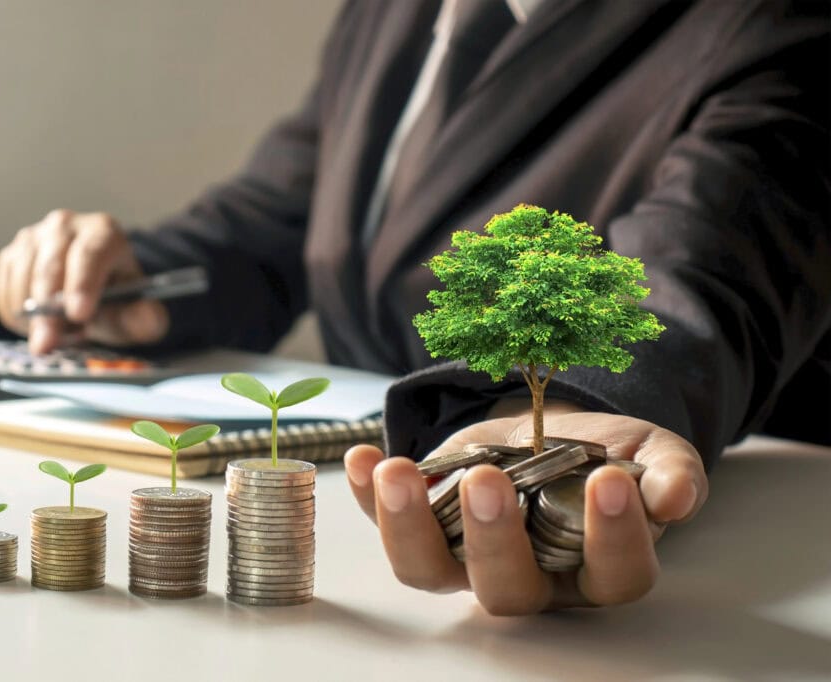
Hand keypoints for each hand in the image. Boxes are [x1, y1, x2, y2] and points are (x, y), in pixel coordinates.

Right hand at [0, 210, 169, 353]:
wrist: (91, 296)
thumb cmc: (116, 302)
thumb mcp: (138, 313)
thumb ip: (146, 319)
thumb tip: (146, 320)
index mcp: (104, 232)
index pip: (90, 254)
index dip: (82, 284)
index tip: (79, 314)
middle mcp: (66, 226)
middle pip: (51, 266)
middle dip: (48, 310)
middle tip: (48, 344)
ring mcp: (34, 237)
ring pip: (22, 277)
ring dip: (32, 315)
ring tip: (57, 334)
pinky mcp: (11, 255)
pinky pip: (4, 289)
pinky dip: (14, 316)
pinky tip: (37, 326)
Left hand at [344, 399, 707, 614]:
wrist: (552, 427)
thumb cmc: (607, 452)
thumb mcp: (651, 452)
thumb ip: (670, 473)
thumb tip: (677, 496)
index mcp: (594, 568)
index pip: (612, 575)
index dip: (613, 539)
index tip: (610, 483)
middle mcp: (528, 576)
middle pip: (507, 588)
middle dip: (493, 539)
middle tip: (490, 481)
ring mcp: (466, 555)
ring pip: (431, 569)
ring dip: (407, 525)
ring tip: (398, 473)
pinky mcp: (424, 523)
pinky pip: (386, 523)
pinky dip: (365, 495)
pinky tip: (361, 458)